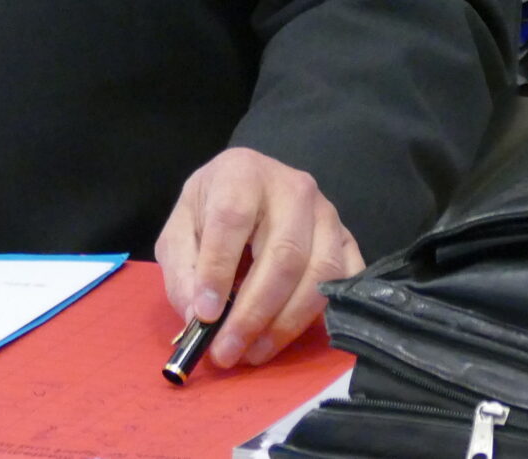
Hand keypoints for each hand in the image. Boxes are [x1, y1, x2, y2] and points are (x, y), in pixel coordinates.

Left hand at [155, 148, 363, 369]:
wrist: (250, 185)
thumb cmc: (212, 208)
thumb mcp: (180, 230)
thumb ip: (182, 270)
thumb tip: (198, 317)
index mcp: (242, 174)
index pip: (232, 221)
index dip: (218, 270)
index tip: (204, 316)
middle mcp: (292, 188)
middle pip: (284, 256)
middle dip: (254, 313)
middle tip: (228, 351)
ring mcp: (327, 213)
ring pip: (320, 274)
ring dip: (286, 323)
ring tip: (254, 352)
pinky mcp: (347, 238)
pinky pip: (346, 281)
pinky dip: (323, 315)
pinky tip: (292, 335)